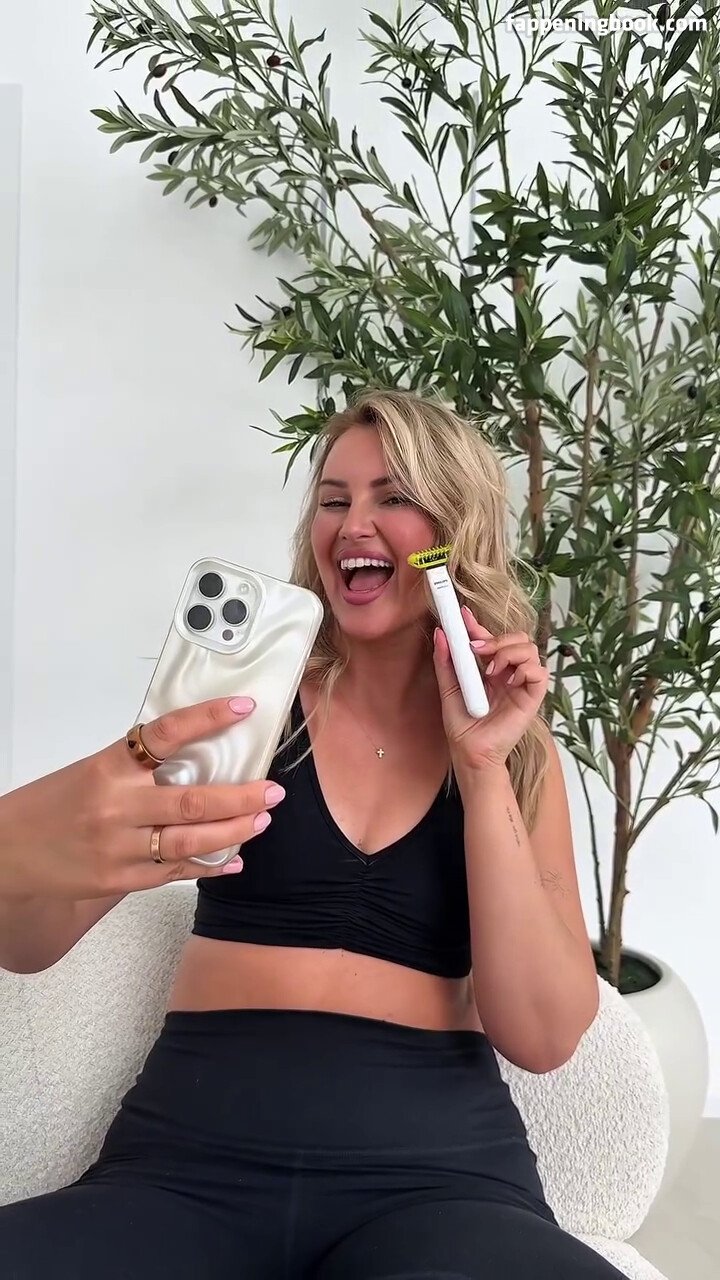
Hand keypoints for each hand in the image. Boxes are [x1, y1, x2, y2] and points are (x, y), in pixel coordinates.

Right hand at [0, 698, 285, 900]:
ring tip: (261, 819)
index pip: (166, 733)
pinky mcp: (119, 880)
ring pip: (191, 840)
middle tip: (273, 789)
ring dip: (235, 830)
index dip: (208, 717)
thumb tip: (197, 752)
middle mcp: (116, 806)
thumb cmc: (52, 805)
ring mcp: (119, 847)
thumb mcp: (92, 770)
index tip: (243, 708)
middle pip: (193, 799)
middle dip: (242, 795)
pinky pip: (175, 873)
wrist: (8, 852)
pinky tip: (234, 858)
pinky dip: (209, 866)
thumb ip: (138, 765)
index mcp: (108, 766)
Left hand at [433, 607, 547, 770]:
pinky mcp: (533, 697)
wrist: (470, 751)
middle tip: (477, 648)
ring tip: (490, 670)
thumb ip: (446, 661)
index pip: (492, 638)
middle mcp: (509, 673)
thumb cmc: (462, 725)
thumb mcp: (448, 688)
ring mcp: (522, 683)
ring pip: (529, 649)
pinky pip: (539, 671)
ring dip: (508, 652)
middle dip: (497, 637)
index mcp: (490, 669)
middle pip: (517, 638)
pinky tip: (507, 680)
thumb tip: (441, 634)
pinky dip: (524, 669)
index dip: (479, 624)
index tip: (462, 615)